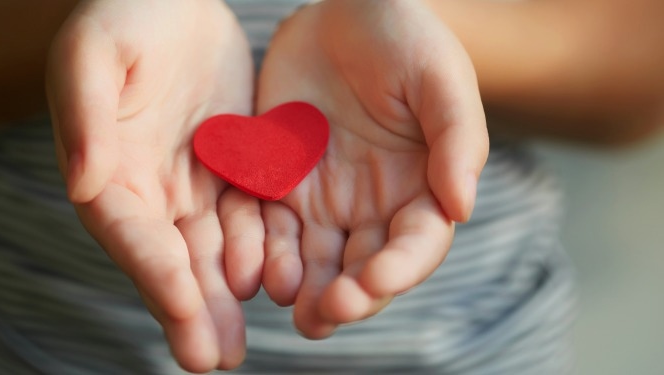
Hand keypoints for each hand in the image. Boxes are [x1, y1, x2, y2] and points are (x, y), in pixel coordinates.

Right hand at [46, 0, 261, 370]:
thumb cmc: (125, 15)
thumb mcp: (95, 52)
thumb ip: (86, 116)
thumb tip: (84, 184)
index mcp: (109, 168)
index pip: (131, 233)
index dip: (155, 275)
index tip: (183, 312)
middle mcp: (148, 186)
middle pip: (170, 258)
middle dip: (190, 310)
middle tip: (214, 359)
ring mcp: (191, 181)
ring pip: (209, 249)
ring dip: (222, 297)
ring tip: (238, 342)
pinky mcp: (230, 167)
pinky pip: (246, 217)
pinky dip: (256, 251)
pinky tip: (270, 284)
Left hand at [257, 0, 488, 337]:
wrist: (344, 9)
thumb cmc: (403, 36)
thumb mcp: (439, 77)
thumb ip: (458, 139)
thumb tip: (462, 209)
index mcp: (421, 188)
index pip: (414, 244)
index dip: (397, 270)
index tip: (370, 283)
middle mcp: (373, 205)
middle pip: (362, 266)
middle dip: (347, 295)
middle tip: (323, 314)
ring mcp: (324, 198)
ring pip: (313, 258)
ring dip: (301, 287)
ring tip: (290, 303)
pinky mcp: (279, 182)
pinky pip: (267, 225)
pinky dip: (260, 250)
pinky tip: (252, 268)